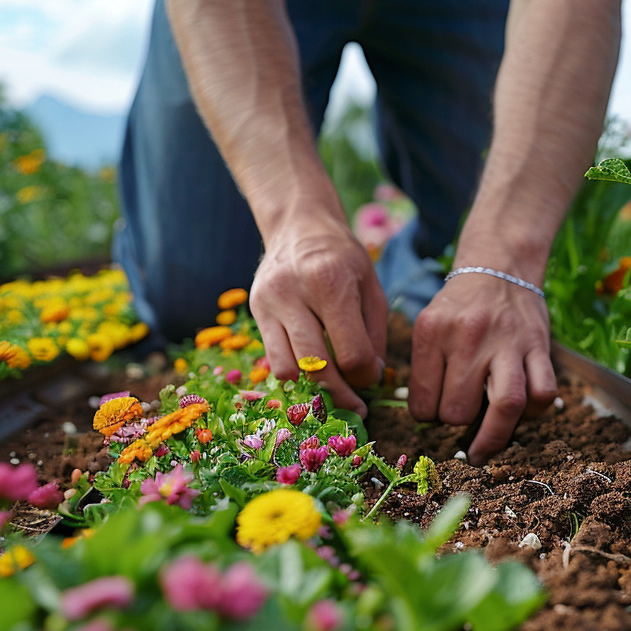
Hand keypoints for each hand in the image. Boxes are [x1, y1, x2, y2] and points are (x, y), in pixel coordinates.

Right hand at [250, 222, 387, 417]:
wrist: (299, 224)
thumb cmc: (343, 258)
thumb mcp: (371, 288)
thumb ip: (374, 335)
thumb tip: (370, 378)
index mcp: (331, 283)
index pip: (351, 353)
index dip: (366, 376)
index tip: (371, 376)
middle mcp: (294, 292)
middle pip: (317, 367)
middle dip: (340, 394)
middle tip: (355, 406)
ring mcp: (269, 302)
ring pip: (289, 370)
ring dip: (313, 390)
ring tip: (332, 392)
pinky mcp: (255, 310)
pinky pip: (273, 360)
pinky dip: (295, 375)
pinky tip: (312, 374)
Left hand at [409, 272, 556, 463]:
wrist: (499, 267)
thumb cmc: (459, 307)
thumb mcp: (429, 326)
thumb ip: (425, 368)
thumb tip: (429, 420)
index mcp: (433, 332)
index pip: (422, 403)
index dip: (426, 416)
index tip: (432, 411)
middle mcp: (470, 336)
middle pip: (458, 411)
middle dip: (455, 423)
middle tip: (457, 416)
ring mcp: (508, 342)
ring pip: (506, 406)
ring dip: (493, 435)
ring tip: (484, 448)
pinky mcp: (539, 346)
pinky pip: (543, 393)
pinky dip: (533, 413)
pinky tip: (520, 414)